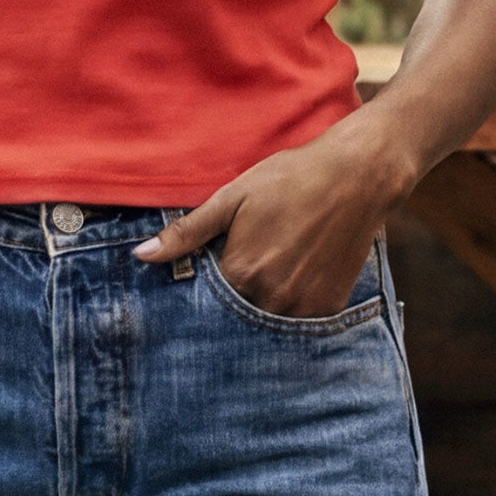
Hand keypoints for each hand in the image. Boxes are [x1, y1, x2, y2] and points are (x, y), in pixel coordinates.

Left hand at [133, 122, 410, 319]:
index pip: (207, 297)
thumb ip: (187, 233)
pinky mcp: (329, 307)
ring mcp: (304, 308)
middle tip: (254, 255)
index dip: (208, 280)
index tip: (217, 261)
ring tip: (277, 259)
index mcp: (240, 273)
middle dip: (236, 293)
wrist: (355, 177)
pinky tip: (299, 268)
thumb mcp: (232, 198)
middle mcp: (271, 300)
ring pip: (269, 317)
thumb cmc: (289, 180)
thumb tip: (141, 256)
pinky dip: (293, 301)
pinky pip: (300, 318)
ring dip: (264, 298)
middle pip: (238, 311)